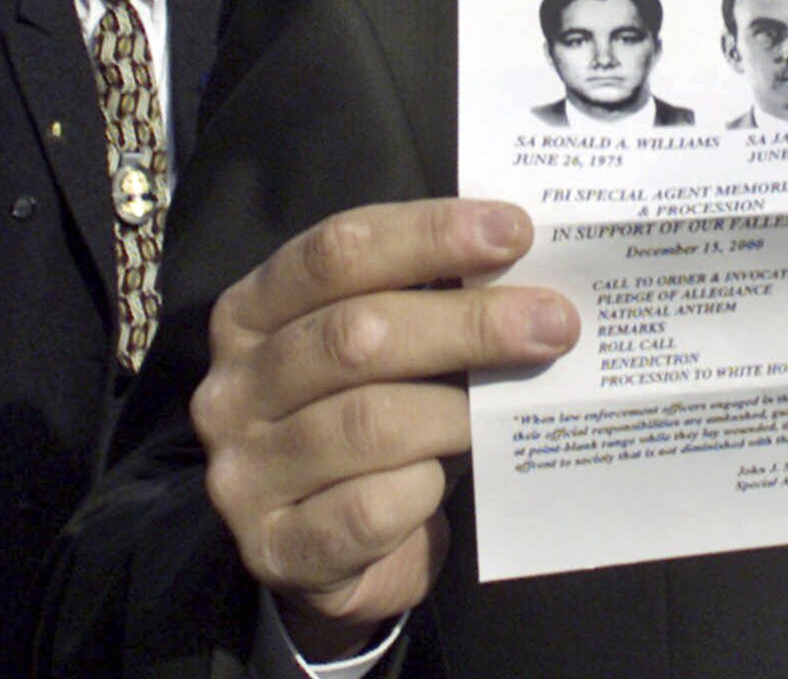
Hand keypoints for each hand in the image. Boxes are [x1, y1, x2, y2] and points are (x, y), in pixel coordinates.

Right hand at [192, 199, 576, 661]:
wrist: (329, 554)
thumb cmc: (368, 420)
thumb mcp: (382, 350)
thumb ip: (425, 303)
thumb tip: (524, 277)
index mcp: (250, 312)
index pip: (336, 253)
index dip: (428, 234)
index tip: (515, 232)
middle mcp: (234, 386)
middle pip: (356, 334)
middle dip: (467, 323)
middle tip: (553, 323)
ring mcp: (244, 471)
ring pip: (366, 422)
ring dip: (456, 411)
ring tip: (514, 407)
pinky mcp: (276, 548)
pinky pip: (368, 509)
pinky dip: (422, 490)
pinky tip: (444, 480)